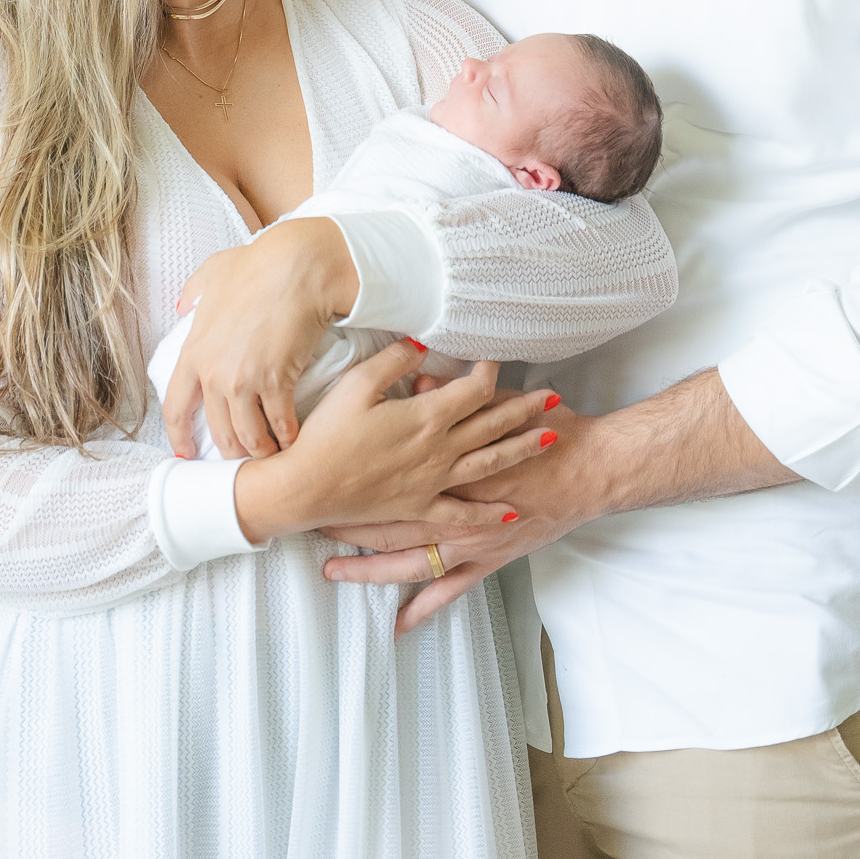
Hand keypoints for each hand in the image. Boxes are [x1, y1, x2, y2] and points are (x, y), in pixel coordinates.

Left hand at [162, 218, 358, 459]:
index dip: (180, 436)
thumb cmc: (258, 265)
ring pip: (248, 435)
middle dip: (230, 450)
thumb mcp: (214, 272)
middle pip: (217, 431)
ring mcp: (244, 381)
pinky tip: (293, 438)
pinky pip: (280, 424)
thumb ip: (194, 291)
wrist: (297, 265)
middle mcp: (213, 374)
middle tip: (242, 457)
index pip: (175, 407)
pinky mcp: (277, 382)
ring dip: (260, 450)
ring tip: (271, 453)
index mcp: (194, 352)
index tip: (187, 453)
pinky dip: (287, 436)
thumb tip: (182, 305)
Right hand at [232, 342, 561, 542]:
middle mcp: (439, 449)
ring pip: (489, 463)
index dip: (489, 370)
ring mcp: (433, 481)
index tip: (496, 357)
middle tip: (554, 396)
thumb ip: (393, 360)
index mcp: (426, 416)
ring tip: (551, 438)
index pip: (474, 389)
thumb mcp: (356, 384)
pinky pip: (462, 512)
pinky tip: (511, 513)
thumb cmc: (326, 435)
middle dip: (525, 407)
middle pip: (492, 424)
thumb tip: (424, 344)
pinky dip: (488, 514)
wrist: (305, 488)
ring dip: (522, 449)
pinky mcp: (420, 506)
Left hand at [322, 393, 588, 636]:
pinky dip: (422, 610)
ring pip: (409, 562)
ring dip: (370, 569)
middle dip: (349, 526)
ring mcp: (471, 542)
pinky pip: (449, 592)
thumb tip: (420, 379)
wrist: (591, 469)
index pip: (391, 477)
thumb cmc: (547, 432)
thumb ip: (457, 397)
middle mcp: (455, 510)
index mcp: (452, 469)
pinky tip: (397, 626)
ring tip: (334, 573)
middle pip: (390, 522)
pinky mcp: (489, 561)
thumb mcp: (500, 401)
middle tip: (311, 528)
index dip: (355, 481)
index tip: (323, 481)